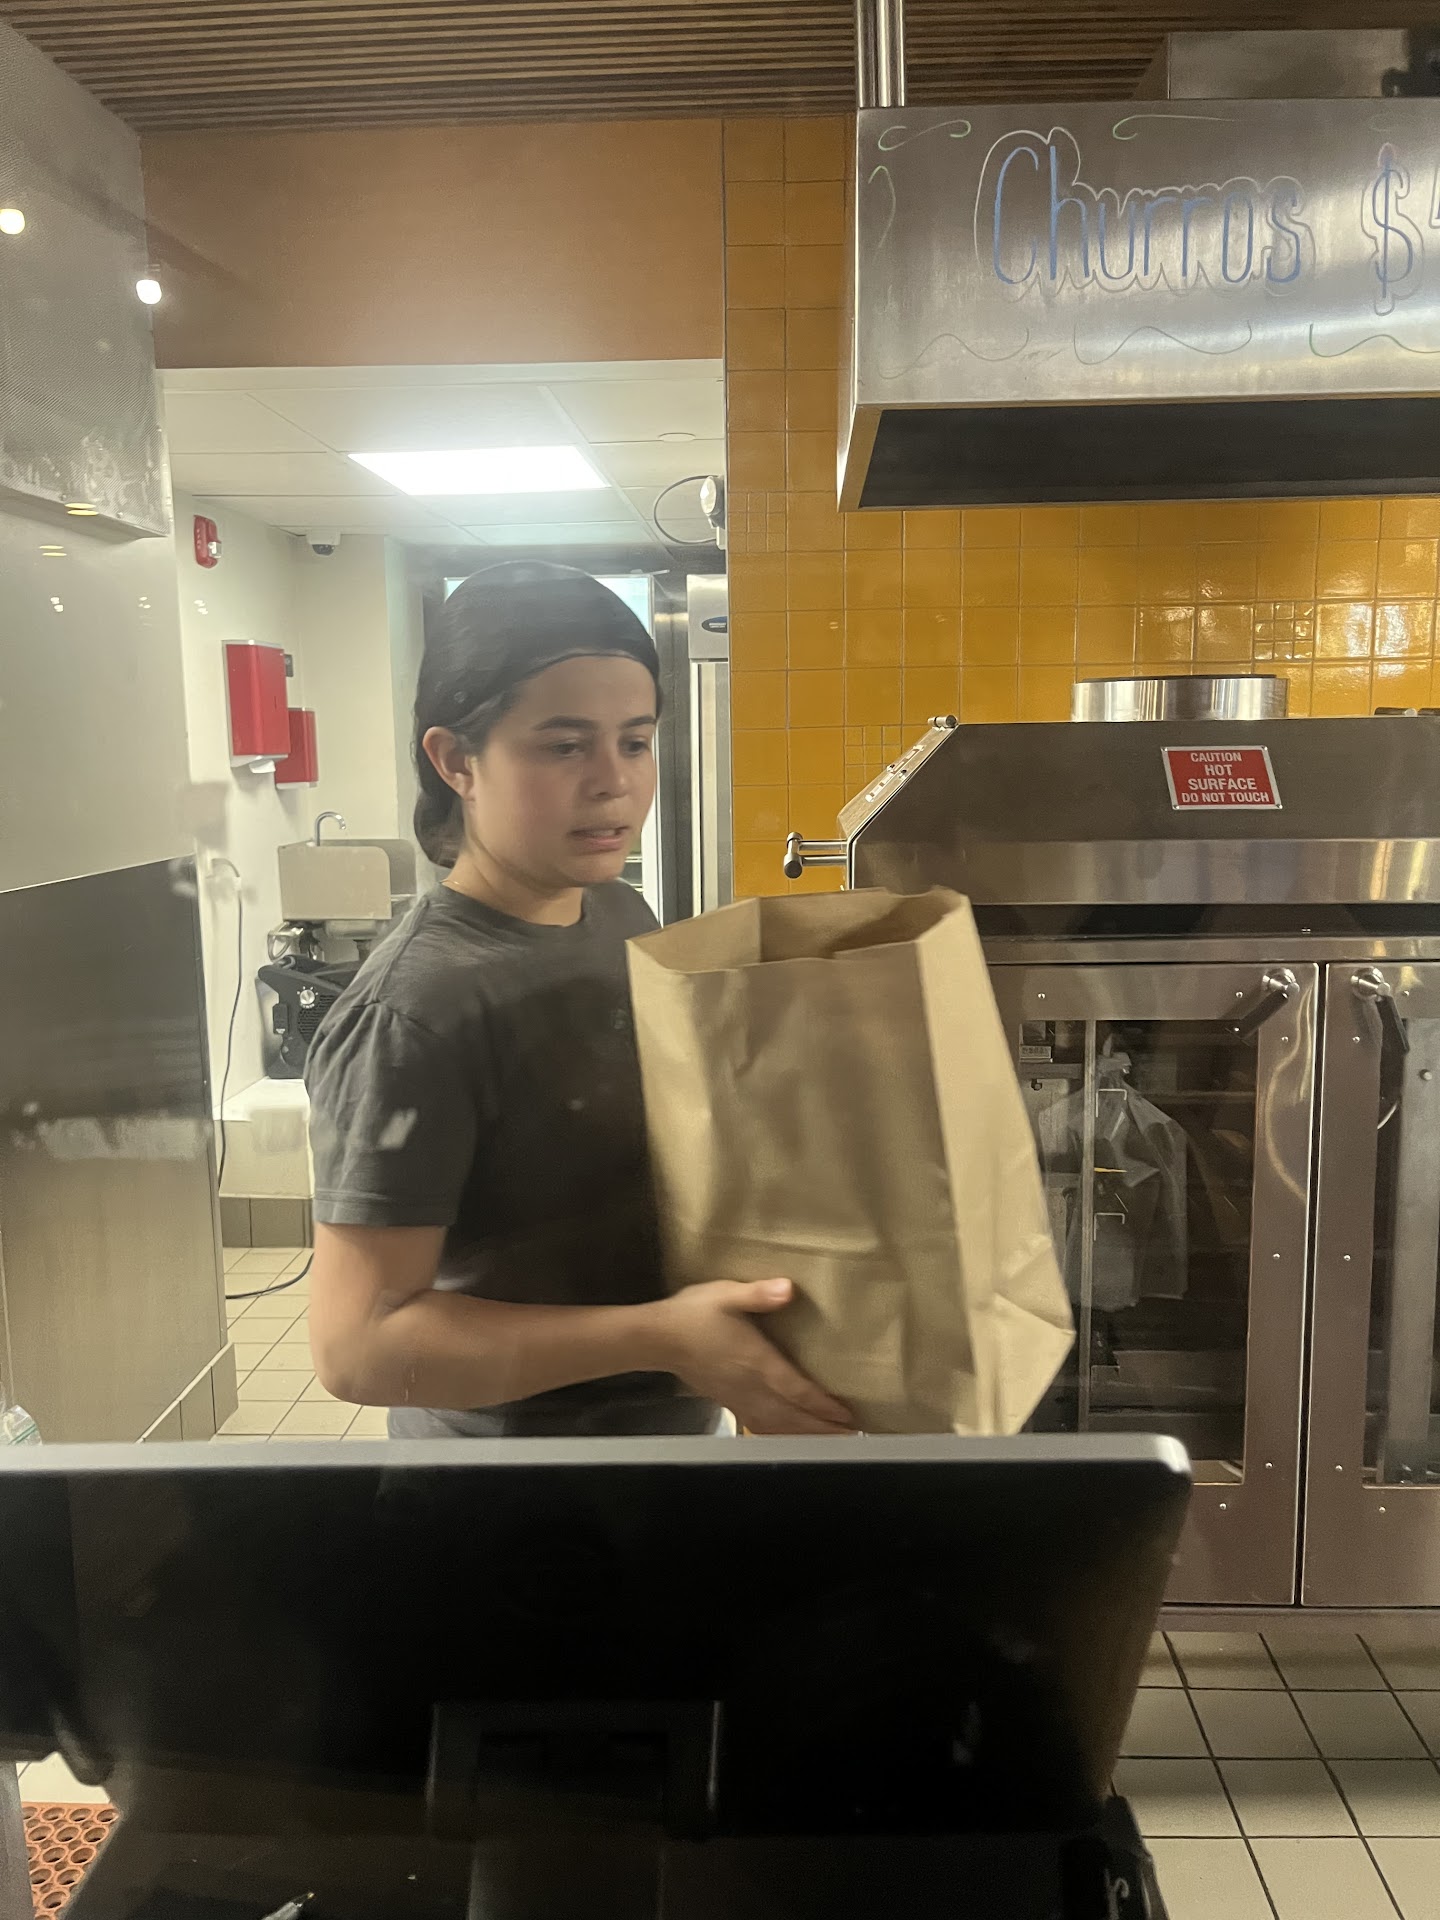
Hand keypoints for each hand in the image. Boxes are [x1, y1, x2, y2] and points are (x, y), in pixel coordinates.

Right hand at [653, 1278, 854, 1435]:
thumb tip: (788, 1289)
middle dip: (823, 1427)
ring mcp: (738, 1398)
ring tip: (830, 1438)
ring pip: (778, 1425)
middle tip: (851, 1434)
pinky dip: (780, 1434)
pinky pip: (760, 1424)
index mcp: (757, 1362)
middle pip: (793, 1416)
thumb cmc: (694, 1313)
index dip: (823, 1405)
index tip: (847, 1413)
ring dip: (805, 1434)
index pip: (797, 1390)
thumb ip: (758, 1294)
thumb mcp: (726, 1294)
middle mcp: (751, 1387)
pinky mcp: (727, 1401)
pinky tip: (788, 1436)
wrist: (657, 1338)